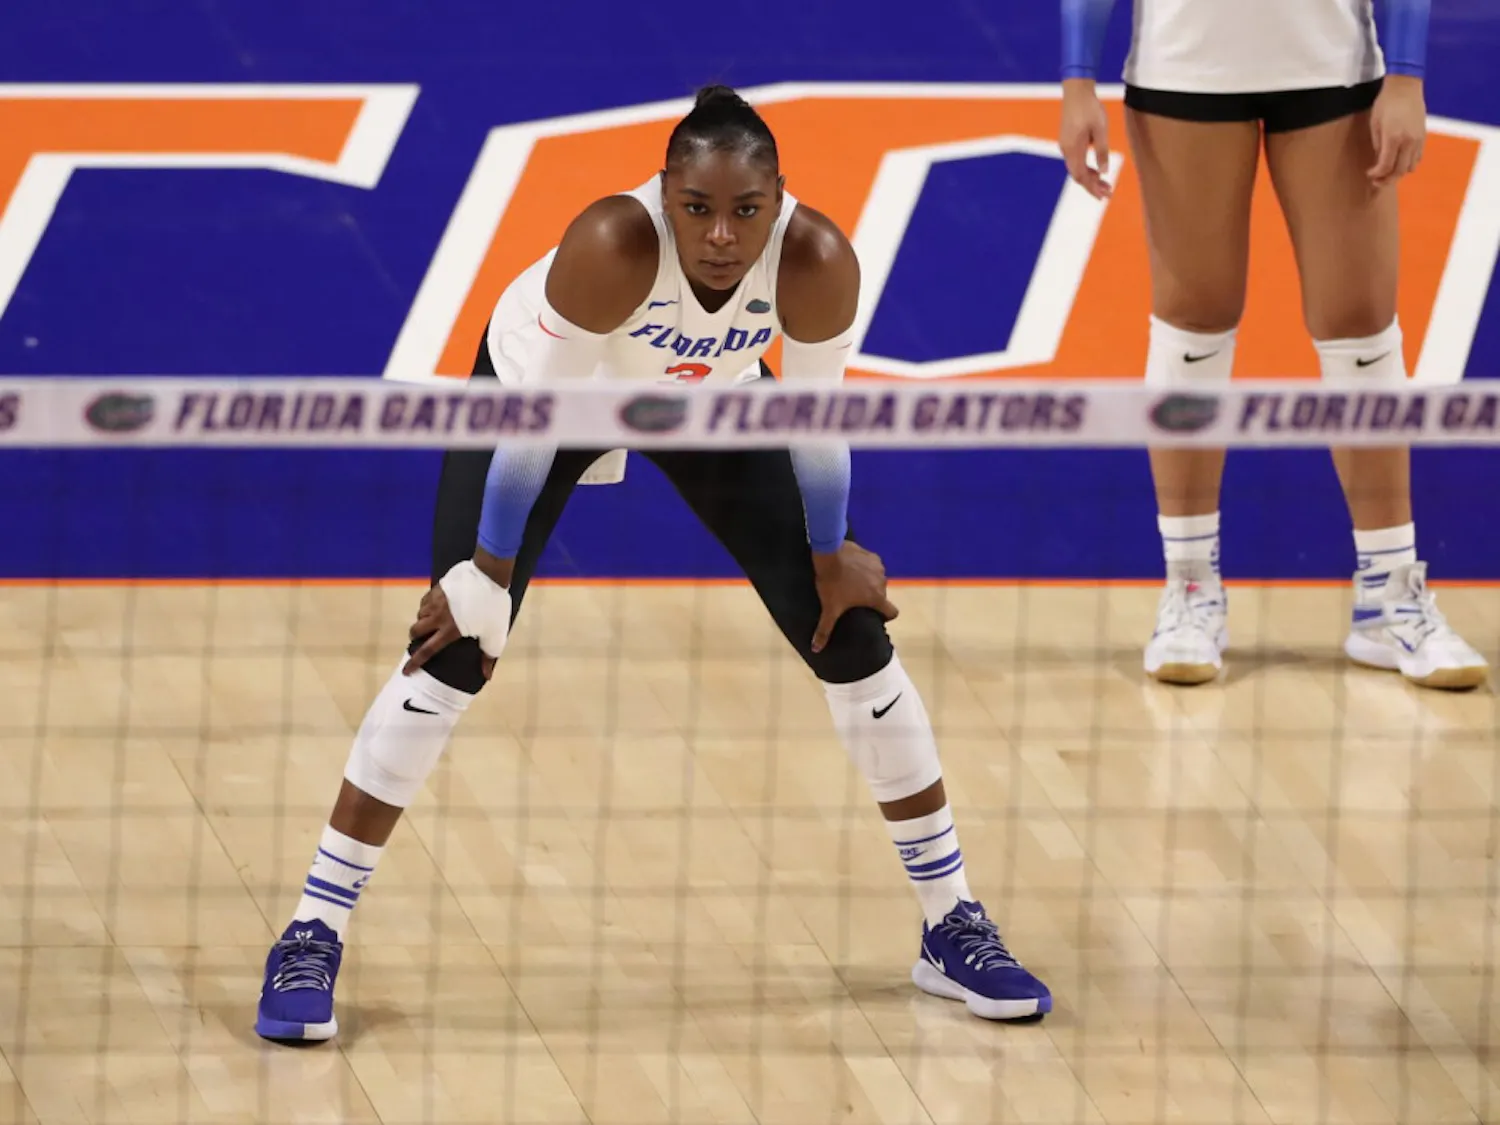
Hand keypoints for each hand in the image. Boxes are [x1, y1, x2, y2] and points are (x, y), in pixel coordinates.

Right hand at [404, 583, 498, 678]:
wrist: (489, 574)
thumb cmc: (493, 607)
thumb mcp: (495, 634)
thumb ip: (489, 655)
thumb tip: (487, 676)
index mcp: (450, 630)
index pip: (427, 650)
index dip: (415, 662)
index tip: (406, 670)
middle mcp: (438, 617)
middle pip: (415, 630)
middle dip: (415, 637)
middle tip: (422, 639)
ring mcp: (435, 601)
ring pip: (419, 614)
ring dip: (423, 621)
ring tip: (433, 622)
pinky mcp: (436, 588)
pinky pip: (424, 601)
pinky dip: (426, 607)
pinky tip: (435, 607)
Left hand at [811, 541, 899, 653]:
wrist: (829, 553)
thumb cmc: (832, 583)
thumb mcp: (829, 608)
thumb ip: (825, 630)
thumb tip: (816, 649)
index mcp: (876, 598)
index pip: (892, 612)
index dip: (886, 616)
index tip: (875, 615)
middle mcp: (883, 583)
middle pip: (882, 595)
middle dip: (871, 597)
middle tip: (855, 597)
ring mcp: (879, 567)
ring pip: (878, 580)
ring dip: (869, 582)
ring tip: (852, 581)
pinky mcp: (872, 555)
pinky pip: (873, 565)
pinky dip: (866, 568)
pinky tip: (852, 567)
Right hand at [1060, 78, 1112, 200]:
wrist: (1076, 91)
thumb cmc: (1090, 108)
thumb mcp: (1101, 129)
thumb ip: (1102, 151)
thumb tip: (1104, 172)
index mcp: (1074, 149)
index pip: (1081, 176)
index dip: (1092, 188)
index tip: (1103, 196)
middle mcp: (1066, 150)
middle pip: (1078, 175)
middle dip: (1092, 186)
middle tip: (1107, 192)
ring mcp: (1065, 145)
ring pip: (1076, 168)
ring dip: (1090, 177)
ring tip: (1104, 182)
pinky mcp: (1067, 140)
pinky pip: (1075, 160)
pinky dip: (1085, 168)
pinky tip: (1096, 168)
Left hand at [1368, 75, 1425, 187]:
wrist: (1405, 86)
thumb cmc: (1386, 103)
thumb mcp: (1375, 124)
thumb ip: (1378, 145)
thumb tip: (1379, 160)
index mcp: (1394, 138)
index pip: (1386, 166)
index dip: (1376, 174)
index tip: (1369, 174)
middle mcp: (1409, 141)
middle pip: (1399, 171)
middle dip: (1387, 179)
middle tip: (1376, 180)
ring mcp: (1418, 139)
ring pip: (1410, 167)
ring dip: (1398, 172)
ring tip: (1387, 171)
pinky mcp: (1423, 136)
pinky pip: (1418, 157)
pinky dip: (1408, 163)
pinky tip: (1399, 161)